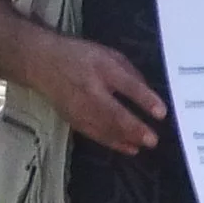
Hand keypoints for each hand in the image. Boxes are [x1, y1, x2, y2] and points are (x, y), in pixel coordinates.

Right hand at [37, 40, 168, 154]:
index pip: (126, 84)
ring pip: (105, 128)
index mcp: (101, 68)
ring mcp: (80, 108)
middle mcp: (90, 90)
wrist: (42, 64)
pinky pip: (96, 135)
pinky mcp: (74, 120)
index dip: (143, 99)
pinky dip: (114, 143)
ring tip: (144, 145)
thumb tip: (149, 95)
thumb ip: (129, 72)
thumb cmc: (81, 57)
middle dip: (133, 127)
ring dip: (125, 138)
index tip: (161, 112)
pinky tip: (129, 148)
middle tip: (152, 139)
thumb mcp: (108, 55)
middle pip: (114, 112)